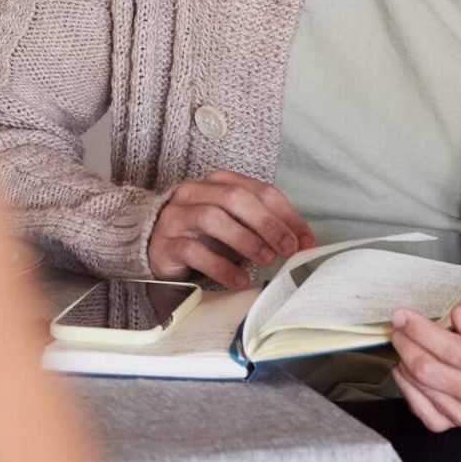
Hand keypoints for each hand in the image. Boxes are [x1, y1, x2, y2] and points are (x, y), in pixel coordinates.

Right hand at [144, 171, 314, 288]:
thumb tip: (300, 243)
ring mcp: (178, 216)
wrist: (154, 245)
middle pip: (236, 198)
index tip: (306, 240)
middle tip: (288, 248)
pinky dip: (221, 266)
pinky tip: (239, 279)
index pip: (259, 190)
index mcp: (219, 182)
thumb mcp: (234, 224)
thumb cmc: (203, 234)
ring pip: (213, 218)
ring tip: (266, 260)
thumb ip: (261, 227)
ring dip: (245, 239)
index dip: (286, 214)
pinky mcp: (166, 243)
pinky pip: (194, 251)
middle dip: (267, 223)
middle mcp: (196, 192)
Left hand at [388, 299, 460, 429]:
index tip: (403, 315)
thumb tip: (459, 317)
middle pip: (430, 371)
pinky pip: (418, 408)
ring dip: (404, 361)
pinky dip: (406, 385)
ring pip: (420, 387)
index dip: (421, 331)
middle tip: (398, 326)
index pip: (453, 350)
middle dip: (406, 344)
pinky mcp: (452, 424)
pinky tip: (406, 368)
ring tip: (406, 343)